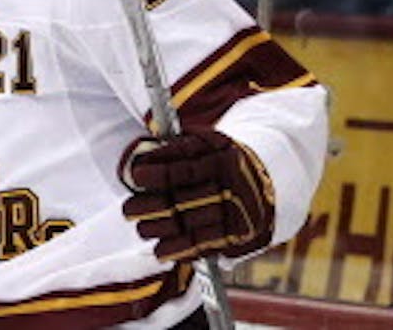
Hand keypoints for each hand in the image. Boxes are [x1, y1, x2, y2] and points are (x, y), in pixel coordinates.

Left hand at [120, 130, 275, 262]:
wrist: (264, 181)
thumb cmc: (223, 159)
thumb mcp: (208, 143)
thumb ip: (179, 147)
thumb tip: (142, 158)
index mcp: (224, 158)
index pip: (185, 168)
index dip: (158, 173)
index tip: (135, 176)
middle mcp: (233, 187)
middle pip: (185, 200)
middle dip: (151, 206)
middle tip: (128, 209)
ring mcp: (237, 213)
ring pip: (192, 225)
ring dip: (160, 229)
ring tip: (141, 228)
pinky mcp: (238, 236)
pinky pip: (205, 246)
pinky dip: (179, 250)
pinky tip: (160, 250)